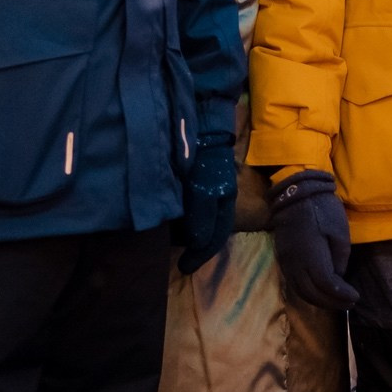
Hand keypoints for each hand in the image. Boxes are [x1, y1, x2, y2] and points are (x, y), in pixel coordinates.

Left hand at [177, 131, 237, 274]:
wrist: (202, 123)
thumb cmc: (205, 159)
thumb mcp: (204, 190)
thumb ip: (201, 218)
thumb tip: (196, 244)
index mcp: (224, 203)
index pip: (215, 238)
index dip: (200, 256)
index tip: (183, 268)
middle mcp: (217, 198)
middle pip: (207, 231)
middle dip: (194, 246)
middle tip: (176, 256)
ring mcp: (206, 188)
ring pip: (197, 219)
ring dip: (186, 233)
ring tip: (169, 241)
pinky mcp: (193, 179)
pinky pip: (189, 206)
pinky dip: (180, 217)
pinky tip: (167, 218)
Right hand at [268, 170, 358, 311]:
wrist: (296, 192)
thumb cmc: (322, 208)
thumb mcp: (340, 232)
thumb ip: (340, 259)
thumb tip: (338, 276)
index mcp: (311, 255)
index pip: (326, 285)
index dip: (341, 295)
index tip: (355, 296)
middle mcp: (295, 263)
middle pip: (312, 293)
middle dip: (331, 302)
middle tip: (348, 303)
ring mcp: (286, 261)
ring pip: (300, 291)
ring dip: (318, 300)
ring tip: (335, 301)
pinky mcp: (282, 257)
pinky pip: (293, 282)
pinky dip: (307, 292)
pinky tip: (319, 291)